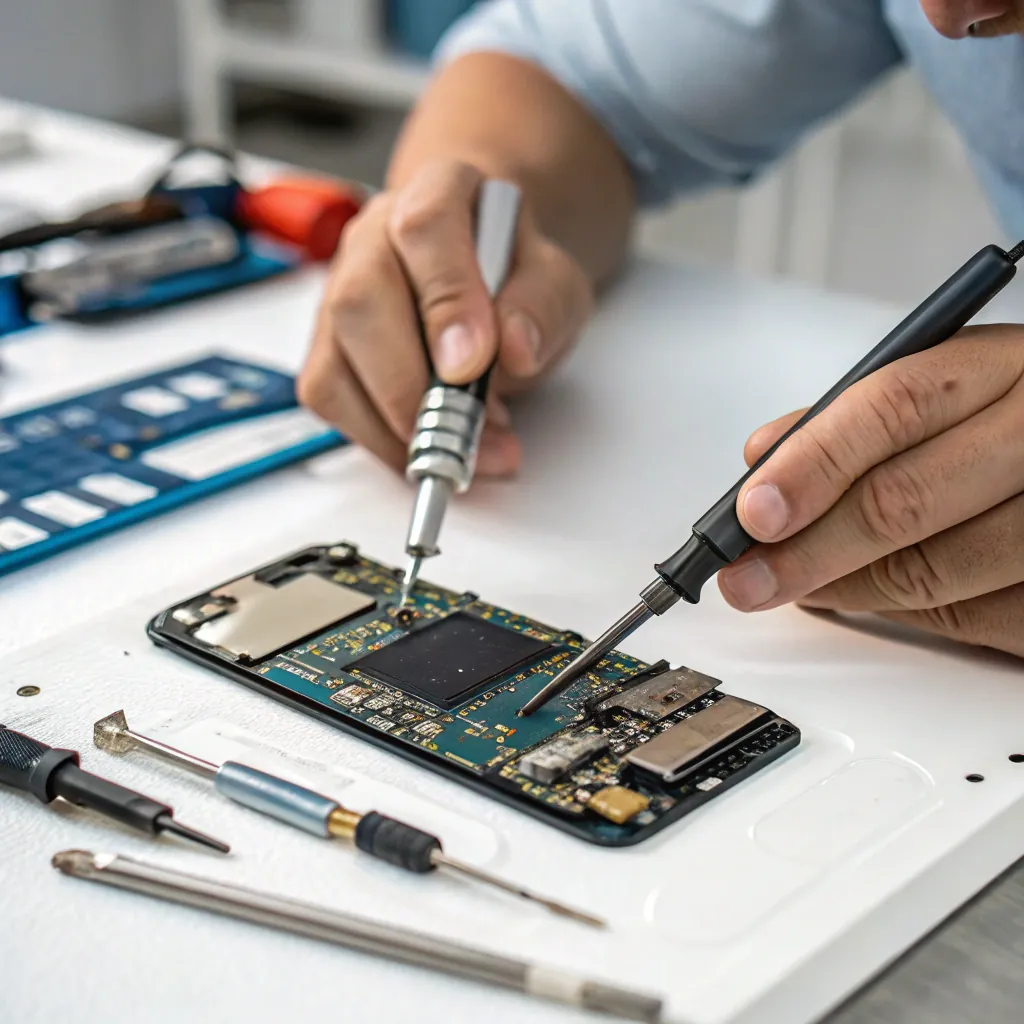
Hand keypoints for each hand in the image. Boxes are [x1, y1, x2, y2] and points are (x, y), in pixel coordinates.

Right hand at [298, 160, 592, 473]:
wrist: (486, 278)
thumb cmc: (514, 278)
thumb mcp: (557, 282)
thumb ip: (543, 305)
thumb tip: (516, 348)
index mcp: (438, 193)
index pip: (426, 230)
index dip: (446, 300)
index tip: (471, 365)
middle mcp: (374, 237)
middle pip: (360, 302)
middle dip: (410, 385)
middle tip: (467, 433)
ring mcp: (339, 291)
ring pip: (334, 363)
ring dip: (397, 427)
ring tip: (467, 450)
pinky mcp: (328, 347)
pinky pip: (332, 399)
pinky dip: (381, 439)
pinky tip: (430, 446)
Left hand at [717, 325, 1023, 657]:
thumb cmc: (1015, 419)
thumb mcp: (954, 387)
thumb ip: (854, 417)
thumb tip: (762, 457)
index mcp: (1008, 366)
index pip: (894, 408)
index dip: (812, 463)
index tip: (752, 510)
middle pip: (905, 501)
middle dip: (807, 550)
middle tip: (746, 577)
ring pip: (934, 573)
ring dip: (847, 590)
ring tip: (799, 587)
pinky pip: (974, 619)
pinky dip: (906, 615)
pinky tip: (865, 597)